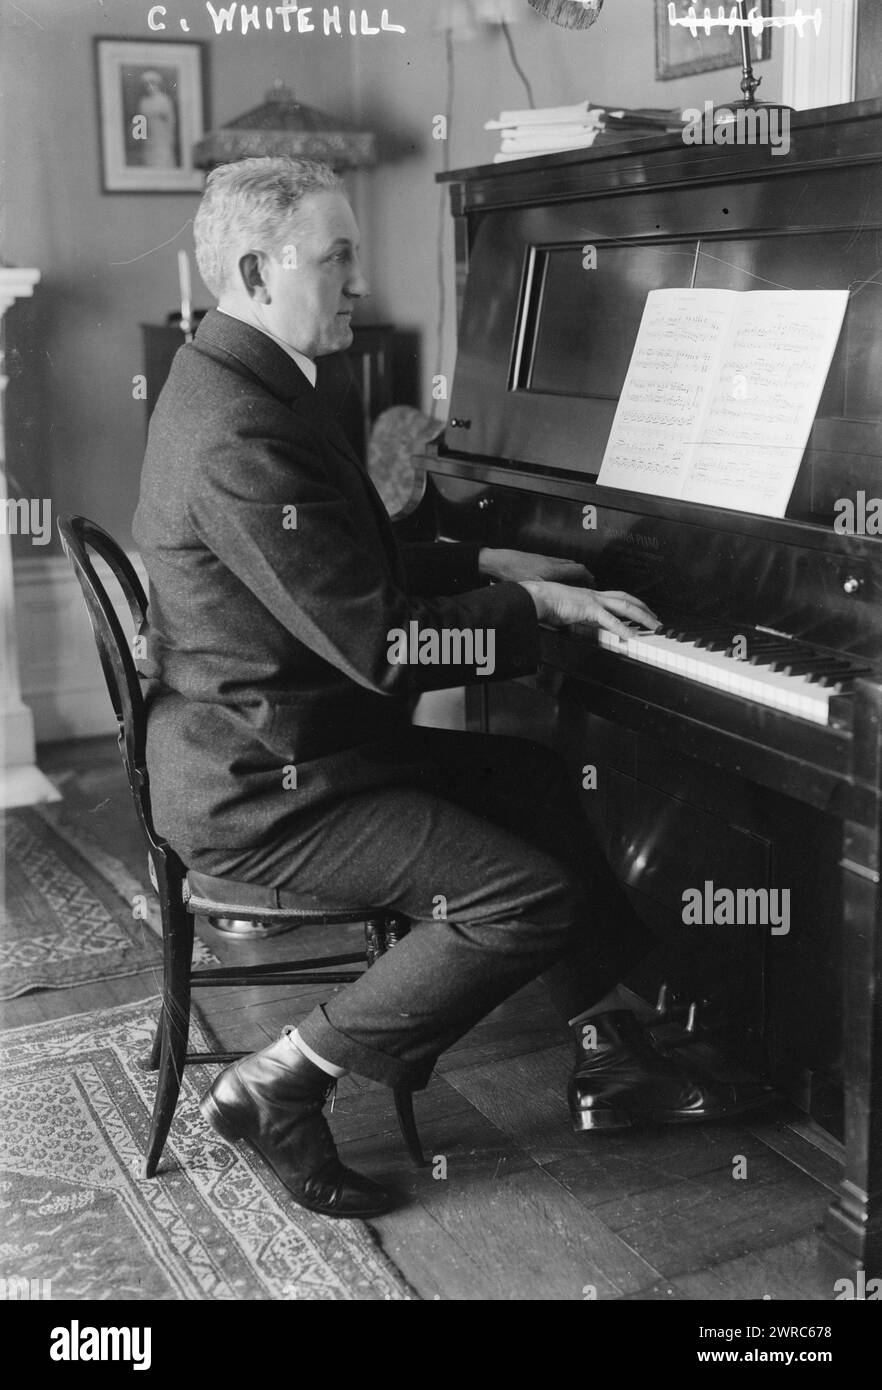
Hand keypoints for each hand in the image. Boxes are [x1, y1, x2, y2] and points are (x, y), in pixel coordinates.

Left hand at [478, 547, 593, 585]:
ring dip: (572, 573)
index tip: (593, 585)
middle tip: (586, 585)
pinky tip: (555, 580)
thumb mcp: (532, 588)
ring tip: (573, 584)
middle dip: (583, 575)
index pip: (580, 570)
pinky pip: (556, 564)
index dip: (589, 578)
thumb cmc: (513, 574)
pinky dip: (561, 571)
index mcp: (553, 570)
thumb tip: (552, 610)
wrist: (499, 561)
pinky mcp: (538, 559)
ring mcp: (545, 559)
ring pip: (565, 564)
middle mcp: (552, 563)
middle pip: (575, 566)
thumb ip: (544, 596)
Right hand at [520, 580, 659, 639]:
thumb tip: (588, 625)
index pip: (618, 597)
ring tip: (654, 627)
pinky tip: (631, 636)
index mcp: (591, 595)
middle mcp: (595, 595)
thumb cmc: (546, 604)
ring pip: (625, 607)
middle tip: (657, 620)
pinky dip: (622, 628)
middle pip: (627, 600)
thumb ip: (581, 617)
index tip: (644, 612)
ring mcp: (593, 600)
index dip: (633, 604)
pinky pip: (609, 620)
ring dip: (642, 617)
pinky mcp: (588, 608)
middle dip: (645, 609)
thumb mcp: (569, 611)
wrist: (536, 597)